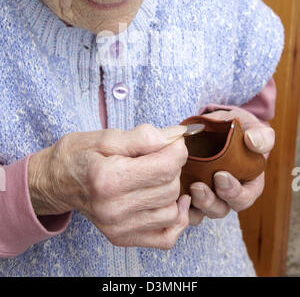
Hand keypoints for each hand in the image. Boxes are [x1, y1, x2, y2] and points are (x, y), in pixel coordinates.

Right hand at [28, 124, 190, 248]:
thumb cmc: (79, 155)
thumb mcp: (106, 136)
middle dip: (172, 167)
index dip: (177, 150)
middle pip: (170, 187)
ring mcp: (117, 228)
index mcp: (108, 179)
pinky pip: (166, 238)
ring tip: (156, 177)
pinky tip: (169, 202)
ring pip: (172, 211)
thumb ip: (143, 136)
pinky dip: (175, 220)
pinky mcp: (122, 238)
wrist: (55, 181)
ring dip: (172, 190)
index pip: (165, 167)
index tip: (172, 142)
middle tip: (158, 156)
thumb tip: (176, 137)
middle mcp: (113, 209)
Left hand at [187, 108, 274, 225]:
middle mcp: (227, 195)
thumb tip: (253, 141)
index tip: (220, 176)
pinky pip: (184, 206)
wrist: (214, 125)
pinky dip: (179, 203)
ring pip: (201, 211)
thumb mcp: (252, 128)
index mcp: (247, 185)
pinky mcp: (188, 190)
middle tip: (198, 187)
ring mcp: (207, 194)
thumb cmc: (238, 129)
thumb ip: (260, 136)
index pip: (243, 198)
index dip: (233, 192)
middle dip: (210, 202)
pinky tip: (173, 192)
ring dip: (193, 204)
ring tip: (187, 188)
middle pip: (220, 209)